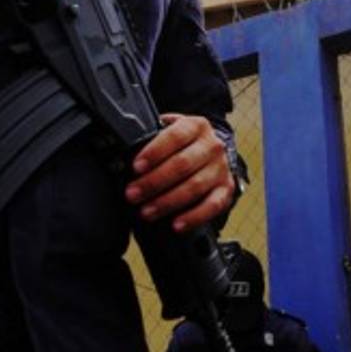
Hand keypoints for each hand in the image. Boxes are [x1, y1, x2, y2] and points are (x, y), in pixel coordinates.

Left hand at [126, 114, 235, 232]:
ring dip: (167, 202)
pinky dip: (193, 217)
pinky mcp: (227, 190)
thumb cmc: (181, 146)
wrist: (210, 155)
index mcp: (196, 126)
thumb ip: (152, 138)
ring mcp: (221, 169)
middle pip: (183, 164)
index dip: (154, 152)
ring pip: (195, 186)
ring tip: (146, 212)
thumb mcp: (169, 133)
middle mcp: (212, 145)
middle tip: (132, 194)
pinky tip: (176, 225)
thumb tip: (123, 154)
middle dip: (154, 182)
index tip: (135, 167)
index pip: (175, 136)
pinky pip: (212, 206)